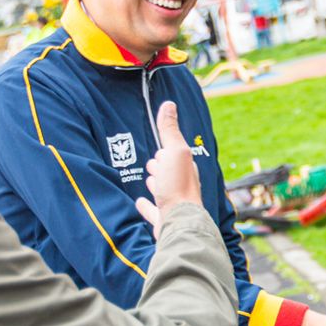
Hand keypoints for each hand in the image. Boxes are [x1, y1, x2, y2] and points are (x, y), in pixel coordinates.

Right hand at [133, 101, 201, 235]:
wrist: (178, 221)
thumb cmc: (177, 185)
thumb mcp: (174, 151)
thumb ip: (170, 130)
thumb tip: (169, 104)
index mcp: (185, 169)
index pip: (174, 156)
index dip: (167, 151)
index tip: (160, 148)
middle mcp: (182, 186)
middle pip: (169, 173)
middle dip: (161, 166)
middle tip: (153, 163)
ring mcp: (172, 203)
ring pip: (162, 190)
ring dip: (156, 184)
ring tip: (150, 180)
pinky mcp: (162, 219)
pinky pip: (152, 210)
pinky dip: (147, 206)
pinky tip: (140, 203)